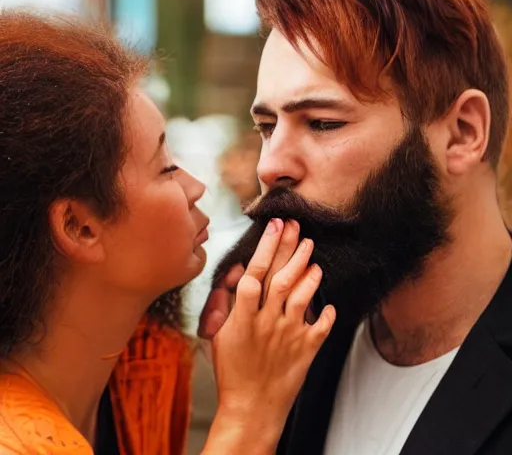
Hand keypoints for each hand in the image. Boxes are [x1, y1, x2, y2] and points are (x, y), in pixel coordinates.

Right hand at [206, 218, 335, 451]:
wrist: (251, 408)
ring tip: (313, 255)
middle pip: (281, 277)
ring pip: (303, 296)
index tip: (274, 226)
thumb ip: (223, 305)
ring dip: (309, 273)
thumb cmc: (232, 372)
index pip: (255, 273)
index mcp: (244, 317)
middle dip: (290, 248)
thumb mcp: (217, 336)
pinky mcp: (307, 349)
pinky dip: (328, 313)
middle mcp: (268, 322)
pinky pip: (322, 326)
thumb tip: (233, 276)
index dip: (266, 247)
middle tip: (298, 228)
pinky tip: (330, 303)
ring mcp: (289, 335)